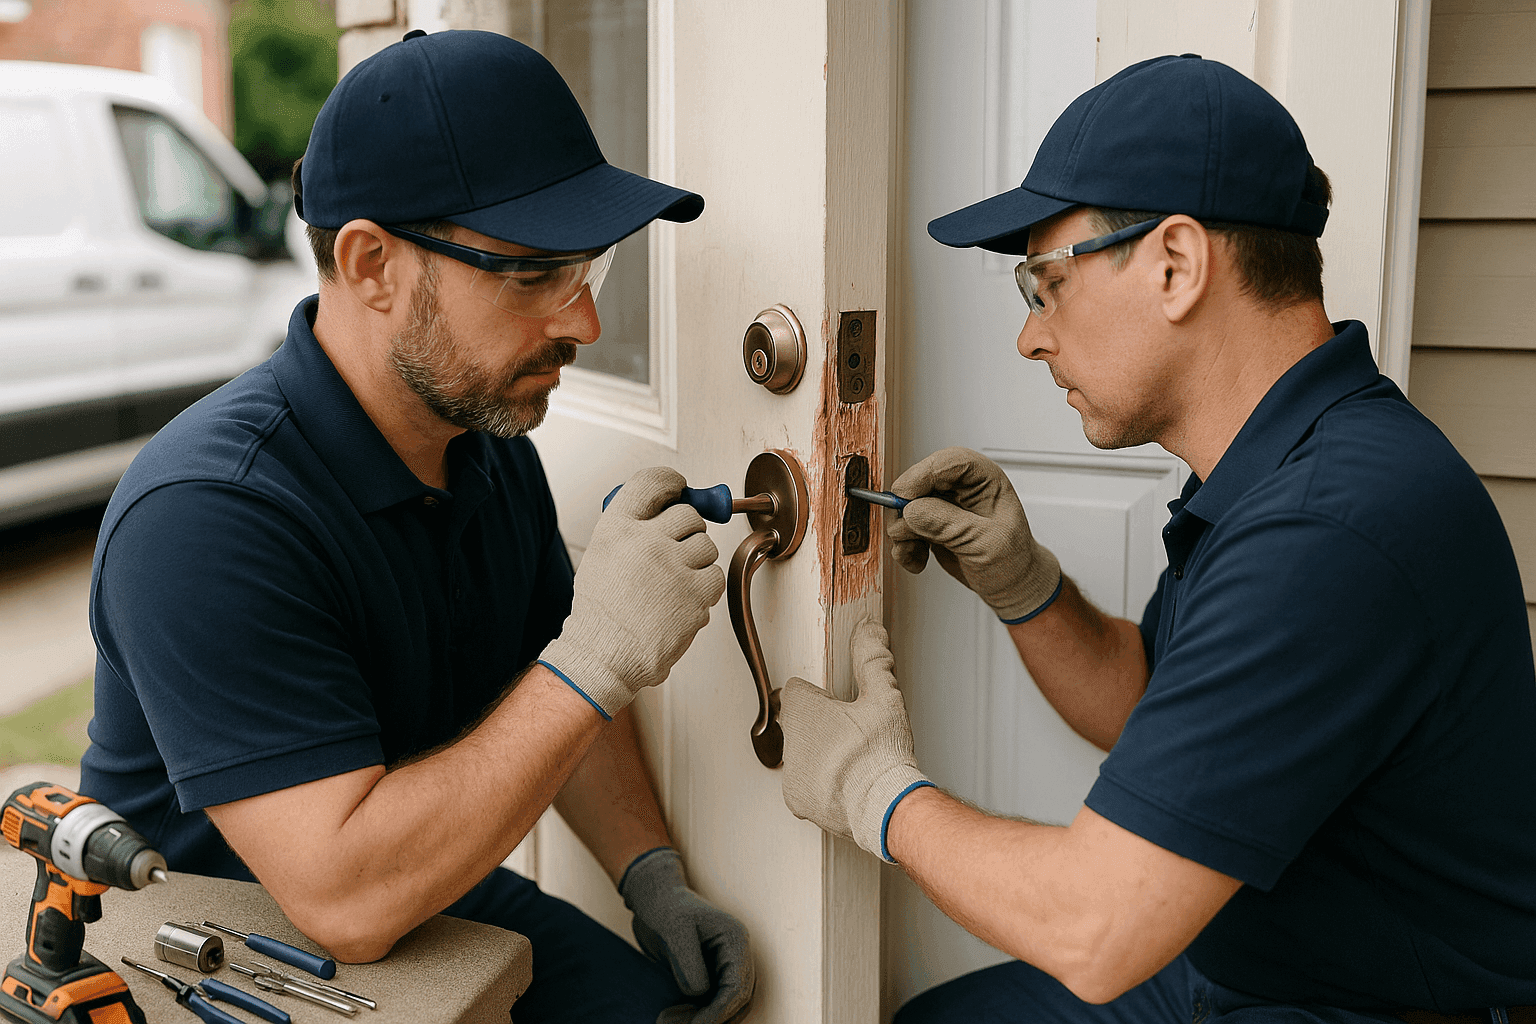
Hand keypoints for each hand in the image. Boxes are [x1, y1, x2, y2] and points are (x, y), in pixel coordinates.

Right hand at [540, 467, 725, 717]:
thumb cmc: (602, 612)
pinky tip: (682, 601)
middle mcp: (646, 540)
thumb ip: (631, 529)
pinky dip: (704, 588)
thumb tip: (668, 511)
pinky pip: (715, 575)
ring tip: (672, 585)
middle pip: (688, 515)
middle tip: (676, 551)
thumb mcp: (602, 556)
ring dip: (696, 562)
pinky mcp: (696, 591)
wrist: (604, 654)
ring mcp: (673, 565)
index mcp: (617, 528)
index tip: (679, 488)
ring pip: (706, 546)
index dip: (671, 482)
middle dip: (687, 531)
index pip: (651, 482)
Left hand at [619, 848, 754, 1023]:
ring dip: (703, 1019)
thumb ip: (689, 965)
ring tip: (668, 1019)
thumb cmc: (664, 907)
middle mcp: (735, 954)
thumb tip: (699, 994)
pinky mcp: (710, 974)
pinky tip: (673, 1014)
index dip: (719, 1012)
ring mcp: (724, 965)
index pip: (738, 988)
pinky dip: (697, 1013)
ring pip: (726, 1005)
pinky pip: (712, 1002)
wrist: (652, 898)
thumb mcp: (673, 932)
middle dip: (711, 1019)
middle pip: (737, 1001)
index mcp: (735, 940)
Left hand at [778, 619, 930, 861]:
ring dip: (821, 754)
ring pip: (802, 753)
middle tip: (853, 735)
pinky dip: (822, 782)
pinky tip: (847, 782)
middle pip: (800, 722)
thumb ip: (872, 660)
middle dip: (822, 725)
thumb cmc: (881, 753)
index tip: (841, 706)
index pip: (796, 690)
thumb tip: (870, 631)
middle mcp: (788, 742)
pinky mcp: (797, 800)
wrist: (885, 807)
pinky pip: (805, 783)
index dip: (822, 696)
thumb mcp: (883, 697)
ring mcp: (791, 773)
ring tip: (854, 761)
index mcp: (802, 711)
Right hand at [888, 446, 1061, 622]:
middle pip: (917, 481)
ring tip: (917, 553)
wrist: (1009, 585)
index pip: (948, 462)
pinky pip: (902, 527)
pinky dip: (903, 546)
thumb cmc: (1012, 561)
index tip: (905, 499)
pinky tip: (918, 560)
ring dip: (902, 533)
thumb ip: (950, 525)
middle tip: (905, 533)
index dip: (922, 475)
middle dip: (905, 509)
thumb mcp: (986, 544)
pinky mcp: (929, 524)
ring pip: (904, 505)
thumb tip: (913, 511)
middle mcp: (960, 488)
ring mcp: (942, 505)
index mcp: (984, 480)